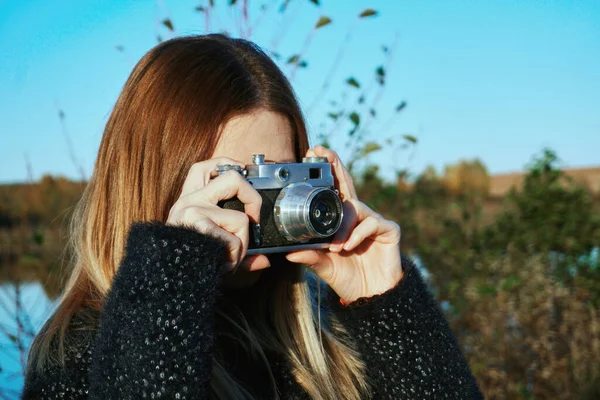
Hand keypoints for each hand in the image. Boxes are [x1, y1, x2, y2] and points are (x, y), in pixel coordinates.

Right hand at [166, 157, 270, 272]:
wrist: (165, 281)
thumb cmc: (188, 263)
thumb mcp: (210, 246)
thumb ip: (236, 248)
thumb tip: (265, 260)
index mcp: (190, 200)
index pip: (204, 168)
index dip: (226, 163)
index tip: (241, 171)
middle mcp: (189, 200)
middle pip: (233, 178)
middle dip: (254, 199)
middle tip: (252, 221)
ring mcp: (192, 210)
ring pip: (241, 219)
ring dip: (242, 245)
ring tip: (229, 259)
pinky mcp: (197, 224)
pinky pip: (233, 241)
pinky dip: (234, 257)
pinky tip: (221, 266)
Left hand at [286, 146, 402, 302]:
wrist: (371, 298)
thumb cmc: (348, 278)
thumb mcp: (324, 266)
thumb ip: (310, 257)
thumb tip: (289, 251)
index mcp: (342, 220)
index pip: (333, 190)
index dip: (326, 172)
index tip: (312, 153)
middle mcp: (358, 215)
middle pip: (347, 184)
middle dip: (335, 165)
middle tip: (321, 151)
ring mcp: (374, 221)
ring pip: (355, 208)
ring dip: (342, 226)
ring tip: (335, 247)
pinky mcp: (389, 230)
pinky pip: (371, 223)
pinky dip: (357, 234)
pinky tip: (349, 246)